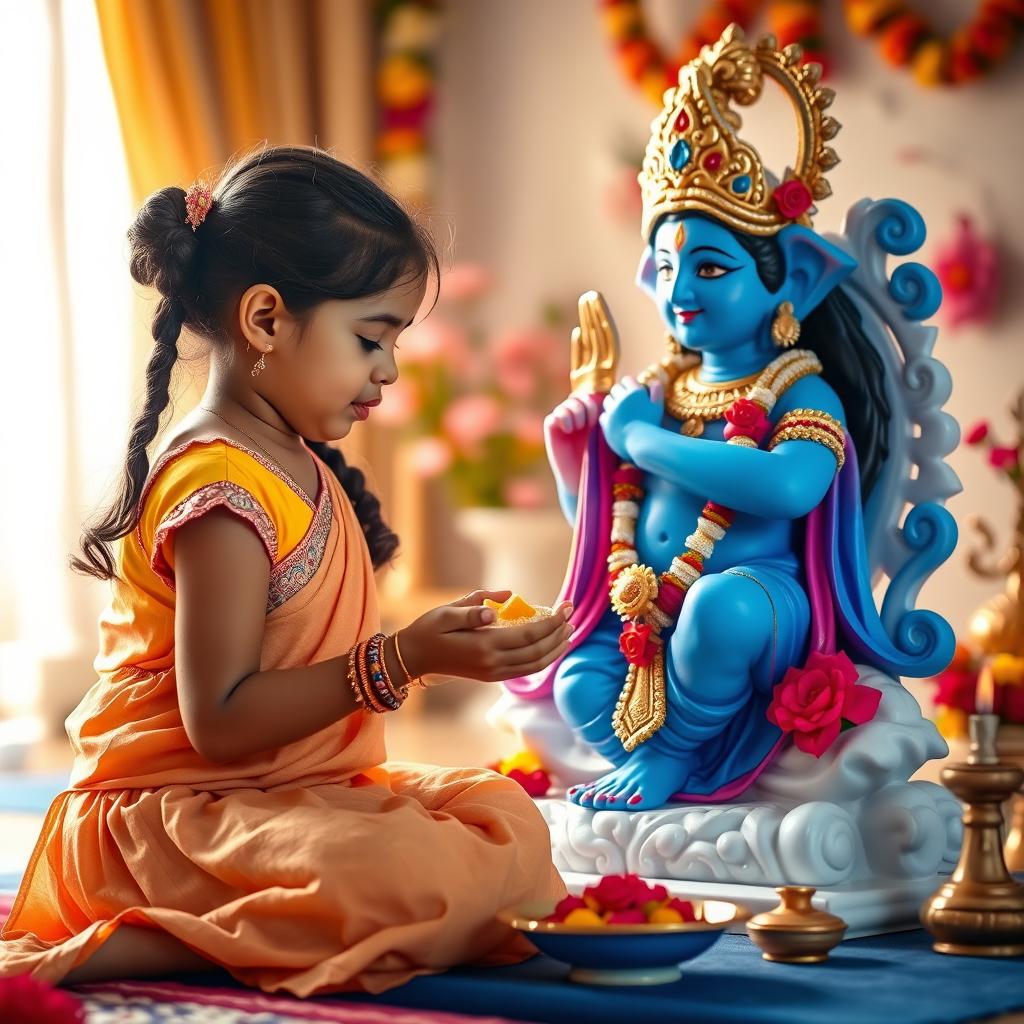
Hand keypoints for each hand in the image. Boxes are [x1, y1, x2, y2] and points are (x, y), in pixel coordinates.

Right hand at [398, 591, 574, 682]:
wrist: (414, 658)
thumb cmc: (428, 630)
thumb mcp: (446, 612)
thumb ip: (474, 607)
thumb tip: (504, 600)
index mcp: (484, 645)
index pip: (529, 635)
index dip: (551, 622)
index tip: (565, 608)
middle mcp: (492, 663)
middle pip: (537, 652)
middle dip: (559, 634)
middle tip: (572, 614)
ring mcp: (493, 673)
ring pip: (535, 665)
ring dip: (555, 649)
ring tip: (569, 632)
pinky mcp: (491, 676)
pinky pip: (525, 670)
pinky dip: (543, 660)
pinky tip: (551, 647)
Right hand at [544, 393, 602, 492]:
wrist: (582, 478)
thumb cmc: (598, 461)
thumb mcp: (606, 439)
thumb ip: (608, 423)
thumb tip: (614, 405)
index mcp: (588, 419)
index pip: (588, 398)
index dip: (593, 404)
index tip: (597, 420)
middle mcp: (574, 420)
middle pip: (577, 397)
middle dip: (585, 407)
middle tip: (588, 423)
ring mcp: (562, 425)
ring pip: (565, 405)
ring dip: (575, 412)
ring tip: (578, 428)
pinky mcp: (551, 432)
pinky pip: (553, 416)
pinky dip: (562, 418)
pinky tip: (568, 430)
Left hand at [599, 376, 664, 459]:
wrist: (642, 443)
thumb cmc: (652, 425)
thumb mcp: (658, 408)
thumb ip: (657, 393)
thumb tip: (656, 382)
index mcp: (635, 392)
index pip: (627, 380)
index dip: (629, 384)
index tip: (631, 391)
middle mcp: (621, 399)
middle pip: (615, 389)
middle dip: (619, 393)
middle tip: (625, 401)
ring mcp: (612, 410)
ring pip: (607, 400)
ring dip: (612, 404)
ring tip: (620, 412)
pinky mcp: (606, 422)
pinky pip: (603, 415)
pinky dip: (608, 417)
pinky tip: (615, 422)